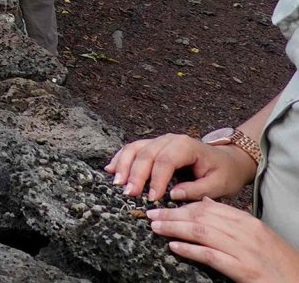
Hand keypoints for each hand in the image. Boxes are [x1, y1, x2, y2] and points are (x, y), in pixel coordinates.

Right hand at [106, 133, 255, 201]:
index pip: (166, 161)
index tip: (152, 198)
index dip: (156, 179)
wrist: (227, 161)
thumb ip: (197, 190)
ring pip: (135, 149)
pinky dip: (120, 159)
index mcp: (186, 146)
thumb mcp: (219, 185)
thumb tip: (173, 195)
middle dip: (135, 174)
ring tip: (117, 183)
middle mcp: (169, 140)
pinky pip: (132, 149)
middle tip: (129, 193)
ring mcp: (159, 141)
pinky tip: (110, 169)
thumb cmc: (223, 173)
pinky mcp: (152, 146)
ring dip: (123, 165)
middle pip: (146, 154)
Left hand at [149, 199, 298, 281]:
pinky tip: (174, 247)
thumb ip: (231, 218)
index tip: (163, 206)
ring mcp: (244, 251)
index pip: (209, 208)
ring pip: (202, 232)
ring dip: (174, 228)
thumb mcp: (257, 234)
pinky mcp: (243, 270)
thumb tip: (203, 203)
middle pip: (201, 217)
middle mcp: (245, 232)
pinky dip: (190, 250)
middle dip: (172, 214)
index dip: (182, 206)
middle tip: (151, 214)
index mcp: (248, 222)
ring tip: (156, 227)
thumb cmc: (277, 260)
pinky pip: (211, 256)